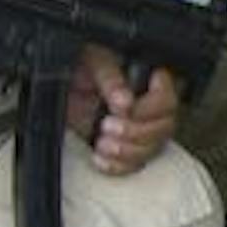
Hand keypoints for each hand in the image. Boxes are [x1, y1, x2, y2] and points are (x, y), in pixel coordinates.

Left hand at [66, 45, 178, 175]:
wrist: (59, 81)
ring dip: (127, 152)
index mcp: (148, 79)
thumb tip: (125, 102)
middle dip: (136, 133)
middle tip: (108, 126)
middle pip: (164, 129)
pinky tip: (101, 158)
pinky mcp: (123, 144)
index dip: (150, 109)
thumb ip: (110, 79)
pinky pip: (133, 164)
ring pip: (152, 149)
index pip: (167, 99)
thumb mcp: (94, 61)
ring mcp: (139, 127)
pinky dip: (118, 166)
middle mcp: (149, 106)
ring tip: (103, 143)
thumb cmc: (81, 63)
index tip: (126, 108)